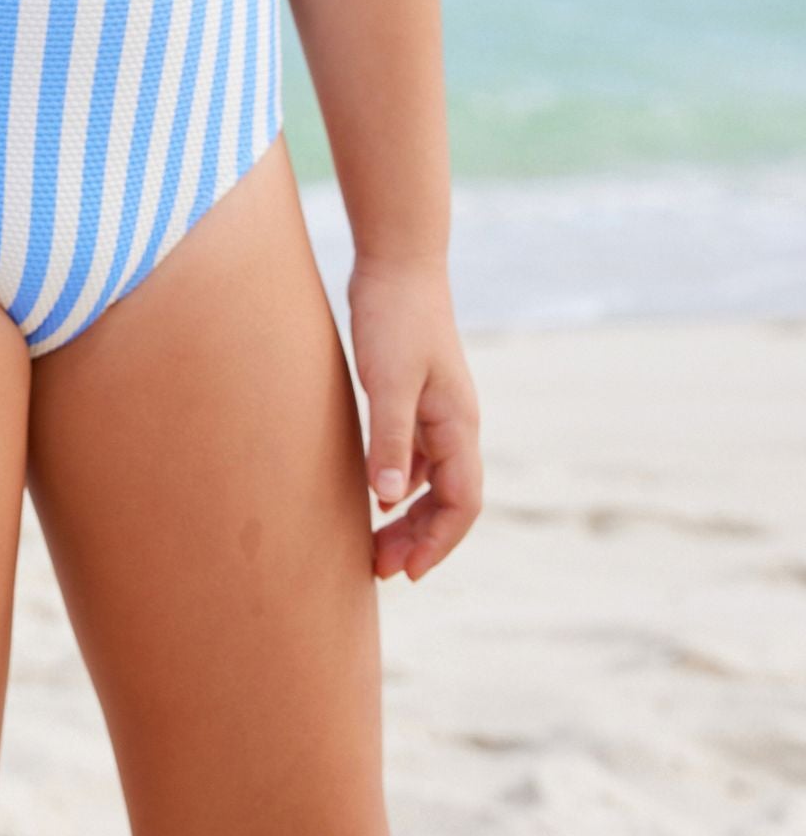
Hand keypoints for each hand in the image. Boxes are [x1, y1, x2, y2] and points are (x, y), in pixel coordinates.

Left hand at [347, 254, 481, 581]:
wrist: (397, 262)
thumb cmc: (394, 318)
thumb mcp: (388, 381)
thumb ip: (390, 439)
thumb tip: (387, 501)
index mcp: (458, 425)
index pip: (461, 503)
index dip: (438, 543)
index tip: (408, 573)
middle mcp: (455, 424)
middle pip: (449, 500)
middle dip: (421, 539)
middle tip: (380, 570)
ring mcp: (437, 411)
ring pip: (432, 482)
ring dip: (409, 517)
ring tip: (375, 546)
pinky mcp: (415, 397)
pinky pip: (416, 458)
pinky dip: (399, 485)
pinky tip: (374, 496)